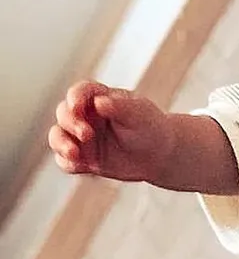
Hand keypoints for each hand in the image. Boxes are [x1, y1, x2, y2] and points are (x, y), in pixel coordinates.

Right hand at [49, 81, 171, 182]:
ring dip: (60, 143)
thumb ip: (120, 107)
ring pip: (58, 136)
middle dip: (70, 122)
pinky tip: (77, 166)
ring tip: (74, 153)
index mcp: (99, 98)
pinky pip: (65, 160)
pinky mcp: (83, 158)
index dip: (75, 97)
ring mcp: (81, 138)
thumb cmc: (151, 127)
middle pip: (64, 113)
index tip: (77, 106)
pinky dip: (67, 162)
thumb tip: (99, 102)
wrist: (160, 155)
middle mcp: (86, 116)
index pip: (80, 92)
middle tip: (87, 134)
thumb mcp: (139, 114)